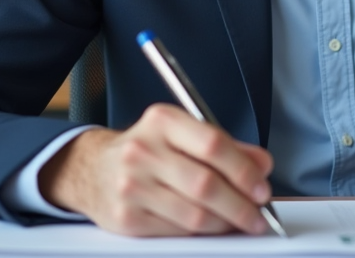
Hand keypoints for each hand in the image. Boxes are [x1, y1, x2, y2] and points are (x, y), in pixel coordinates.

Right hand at [39, 103, 274, 235]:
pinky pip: (177, 232)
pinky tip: (214, 227)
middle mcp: (143, 151)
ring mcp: (132, 187)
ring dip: (226, 223)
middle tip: (259, 213)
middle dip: (241, 204)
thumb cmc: (147, 149)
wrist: (93, 170)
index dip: (244, 169)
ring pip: (194, 214)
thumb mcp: (182, 133)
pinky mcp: (127, 219)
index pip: (213, 144)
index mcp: (163, 121)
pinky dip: (203, 233)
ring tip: (241, 222)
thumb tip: (262, 165)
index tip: (262, 186)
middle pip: (206, 184)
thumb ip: (225, 146)